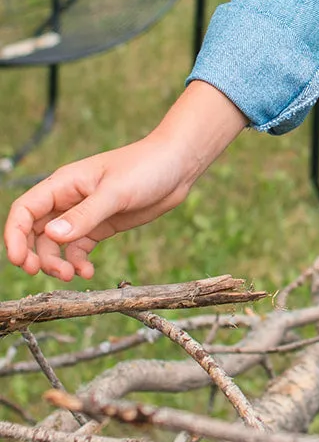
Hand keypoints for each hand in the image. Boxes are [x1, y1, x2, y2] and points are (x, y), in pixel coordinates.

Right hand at [3, 135, 199, 281]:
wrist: (179, 165)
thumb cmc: (146, 167)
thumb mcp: (116, 192)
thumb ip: (85, 215)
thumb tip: (52, 235)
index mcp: (64, 184)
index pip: (25, 210)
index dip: (15, 235)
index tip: (19, 260)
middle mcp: (68, 199)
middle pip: (35, 231)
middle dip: (34, 254)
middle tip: (40, 274)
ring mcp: (84, 214)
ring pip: (56, 243)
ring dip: (57, 262)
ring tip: (72, 276)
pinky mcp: (101, 225)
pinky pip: (79, 248)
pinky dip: (78, 262)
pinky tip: (88, 272)